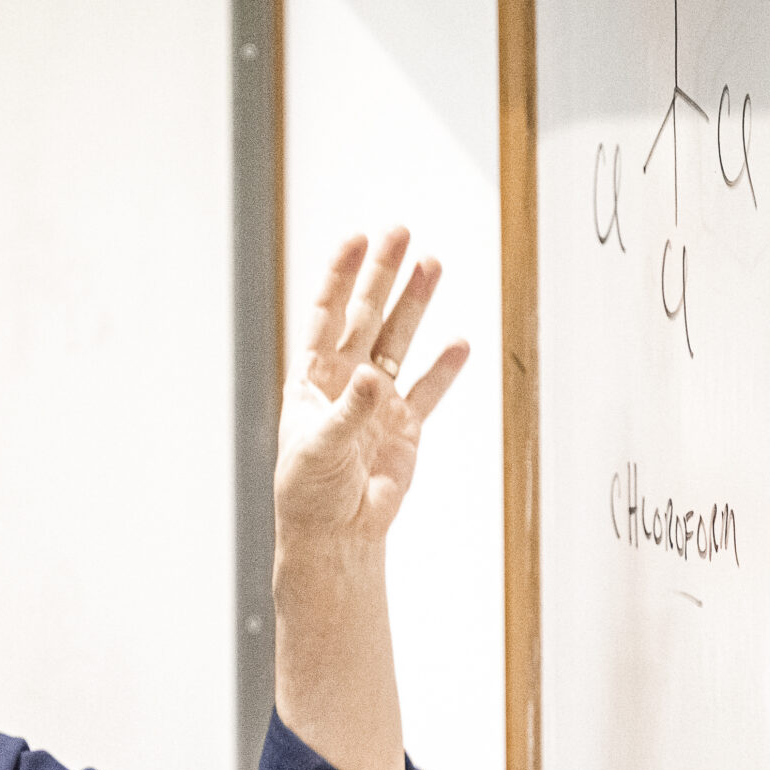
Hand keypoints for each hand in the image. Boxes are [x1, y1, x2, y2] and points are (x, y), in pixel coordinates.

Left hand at [275, 227, 470, 547]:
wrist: (337, 536)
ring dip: (416, 305)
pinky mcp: (404, 427)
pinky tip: (458, 342)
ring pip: (399, 342)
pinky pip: (428, 391)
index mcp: (313, 380)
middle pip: (367, 316)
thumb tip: (370, 375)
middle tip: (400, 233)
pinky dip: (443, 369)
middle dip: (383, 275)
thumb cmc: (311, 494)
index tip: (356, 239)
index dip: (340, 277)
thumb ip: (349, 412)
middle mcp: (346, 382)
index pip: (326, 315)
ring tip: (432, 265)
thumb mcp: (321, 450)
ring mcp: (377, 402)